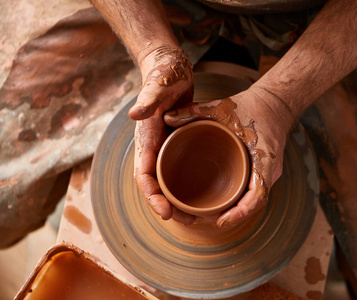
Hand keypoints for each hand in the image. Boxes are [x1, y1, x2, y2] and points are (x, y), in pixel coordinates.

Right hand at [131, 45, 195, 224]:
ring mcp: (163, 146)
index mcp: (146, 138)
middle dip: (164, 206)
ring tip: (192, 217)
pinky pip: (175, 169)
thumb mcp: (158, 85)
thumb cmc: (164, 74)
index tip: (165, 211)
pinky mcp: (174, 142)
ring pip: (165, 181)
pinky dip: (183, 185)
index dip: (152, 195)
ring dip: (175, 200)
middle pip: (154, 184)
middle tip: (184, 221)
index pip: (144, 174)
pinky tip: (197, 192)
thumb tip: (134, 114)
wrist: (169, 66)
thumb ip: (148, 98)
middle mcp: (152, 146)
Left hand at [164, 88, 294, 226]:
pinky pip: (253, 191)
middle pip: (254, 203)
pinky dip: (239, 201)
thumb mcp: (222, 107)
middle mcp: (269, 170)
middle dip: (233, 216)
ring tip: (210, 217)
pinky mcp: (264, 171)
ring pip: (253, 200)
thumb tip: (166, 117)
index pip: (258, 195)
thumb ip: (194, 111)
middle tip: (206, 221)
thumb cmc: (251, 106)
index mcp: (263, 157)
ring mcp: (269, 172)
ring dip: (235, 210)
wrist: (276, 104)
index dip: (240, 212)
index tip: (221, 221)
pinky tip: (220, 203)